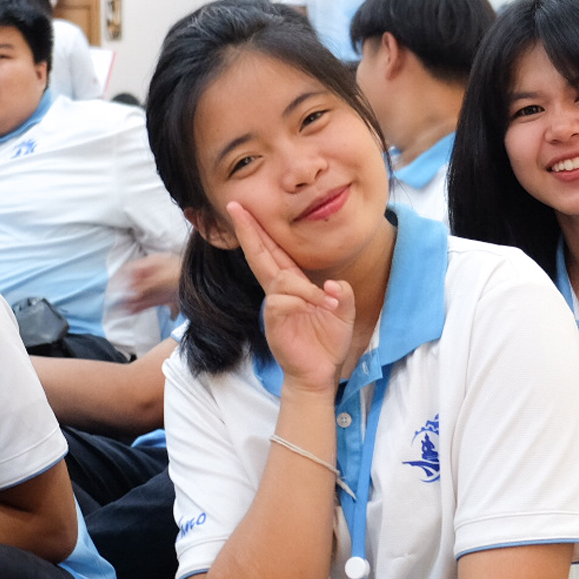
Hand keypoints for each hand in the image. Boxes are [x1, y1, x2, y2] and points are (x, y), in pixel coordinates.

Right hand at [111, 253, 181, 314]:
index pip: (131, 269)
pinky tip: (131, 312)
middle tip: (114, 304)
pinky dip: (139, 306)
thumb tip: (131, 294)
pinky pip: (149, 302)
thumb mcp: (164, 279)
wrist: (205, 284)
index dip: (120, 279)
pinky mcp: (165, 297)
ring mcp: (160, 286)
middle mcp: (155, 274)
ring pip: (140, 294)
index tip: (113, 289)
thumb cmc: (186, 275)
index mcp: (154, 263)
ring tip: (119, 311)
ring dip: (130, 302)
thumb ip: (146, 286)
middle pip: (135, 283)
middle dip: (124, 294)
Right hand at [224, 202, 352, 392]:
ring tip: (328, 303)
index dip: (260, 231)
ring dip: (305, 288)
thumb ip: (342, 293)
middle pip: (261, 255)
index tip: (244, 209)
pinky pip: (283, 300)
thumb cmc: (327, 342)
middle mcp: (280, 291)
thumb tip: (331, 284)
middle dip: (249, 230)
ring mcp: (275, 305)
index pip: (274, 252)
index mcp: (294, 284)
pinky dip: (303, 299)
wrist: (320, 373)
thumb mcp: (344, 312)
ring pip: (281, 278)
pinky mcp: (275, 321)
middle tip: (235, 205)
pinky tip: (319, 307)